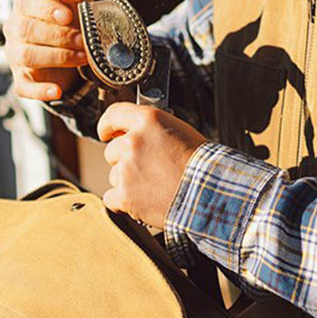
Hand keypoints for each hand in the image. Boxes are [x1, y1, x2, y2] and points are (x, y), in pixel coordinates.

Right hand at [2, 0, 93, 100]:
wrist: (76, 54)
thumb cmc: (73, 21)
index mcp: (26, 5)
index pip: (27, 3)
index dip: (46, 9)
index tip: (68, 15)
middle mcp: (15, 28)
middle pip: (27, 31)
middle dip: (58, 36)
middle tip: (85, 41)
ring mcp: (15, 56)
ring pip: (26, 56)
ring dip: (56, 57)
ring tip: (83, 57)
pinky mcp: (22, 81)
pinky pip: (24, 87)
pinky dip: (40, 90)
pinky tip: (57, 90)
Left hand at [96, 103, 206, 227]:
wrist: (210, 194)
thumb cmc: (202, 164)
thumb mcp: (180, 132)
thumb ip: (152, 130)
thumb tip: (135, 134)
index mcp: (148, 121)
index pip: (114, 115)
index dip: (108, 125)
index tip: (106, 132)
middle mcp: (132, 142)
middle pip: (112, 151)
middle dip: (125, 160)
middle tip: (149, 169)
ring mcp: (126, 170)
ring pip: (114, 175)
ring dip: (128, 181)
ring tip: (155, 186)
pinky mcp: (124, 196)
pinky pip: (112, 198)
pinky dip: (125, 201)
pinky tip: (145, 200)